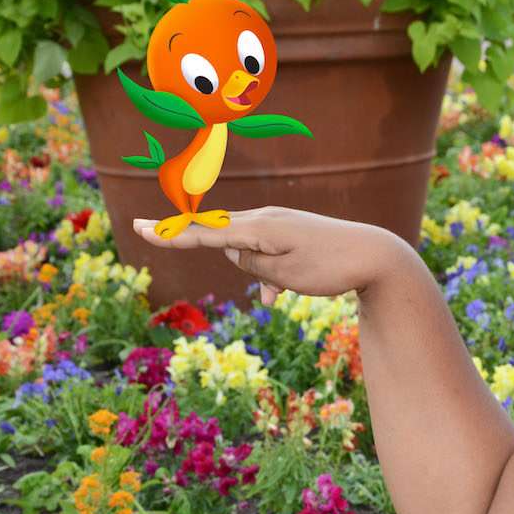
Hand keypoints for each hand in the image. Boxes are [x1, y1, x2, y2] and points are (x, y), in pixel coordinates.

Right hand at [132, 206, 403, 305]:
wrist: (376, 256)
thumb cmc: (330, 267)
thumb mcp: (285, 273)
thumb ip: (252, 262)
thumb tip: (235, 252)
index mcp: (260, 227)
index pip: (204, 231)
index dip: (170, 233)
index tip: (137, 228)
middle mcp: (266, 218)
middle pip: (222, 236)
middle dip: (211, 251)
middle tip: (161, 236)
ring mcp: (279, 223)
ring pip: (246, 250)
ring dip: (254, 272)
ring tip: (280, 291)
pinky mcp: (291, 232)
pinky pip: (265, 253)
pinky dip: (268, 273)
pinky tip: (280, 295)